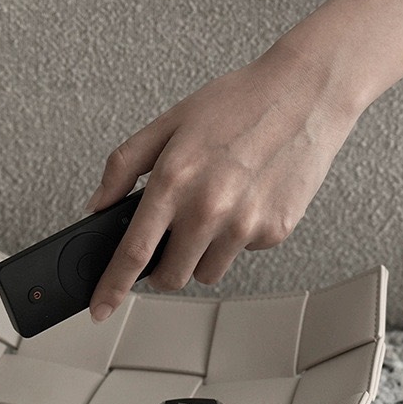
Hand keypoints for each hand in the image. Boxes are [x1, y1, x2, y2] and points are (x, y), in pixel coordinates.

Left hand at [85, 41, 362, 321]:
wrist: (304, 95)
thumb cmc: (239, 103)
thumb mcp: (168, 123)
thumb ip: (124, 165)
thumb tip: (98, 203)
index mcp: (174, 180)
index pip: (133, 252)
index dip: (111, 286)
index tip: (100, 308)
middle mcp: (209, 209)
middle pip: (171, 277)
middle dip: (163, 266)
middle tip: (171, 235)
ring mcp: (245, 224)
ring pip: (207, 272)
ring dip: (201, 253)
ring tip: (215, 207)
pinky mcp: (275, 231)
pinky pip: (243, 253)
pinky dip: (237, 237)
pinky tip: (245, 199)